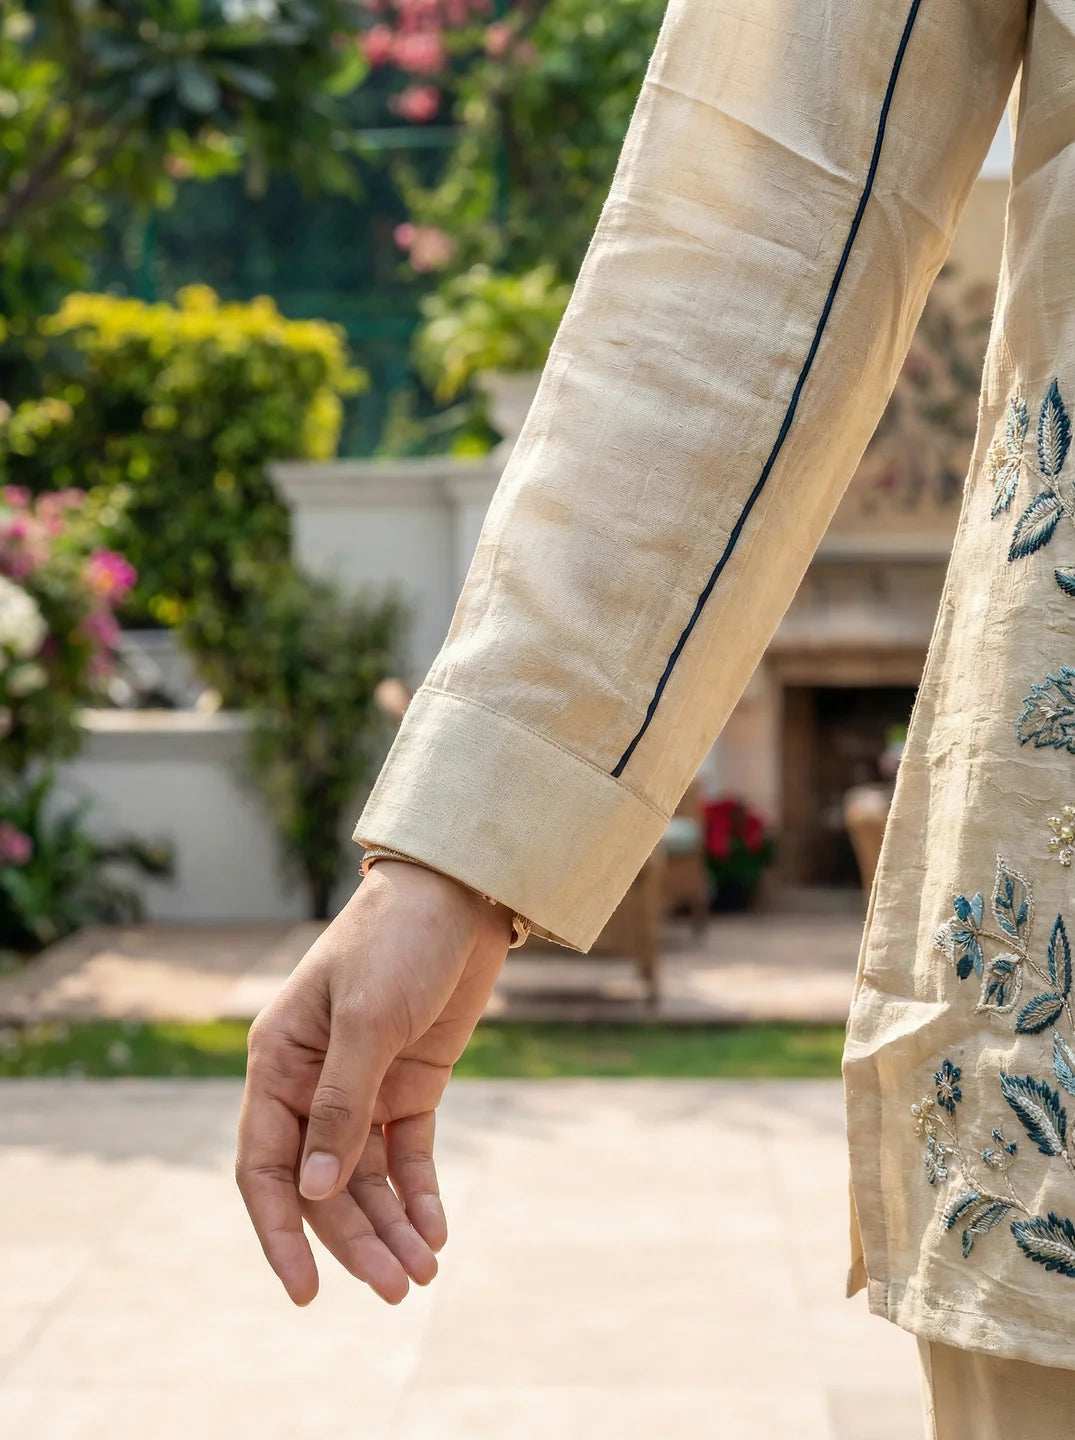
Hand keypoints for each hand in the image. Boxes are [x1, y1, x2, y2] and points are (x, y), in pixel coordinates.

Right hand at [235, 860, 512, 1306]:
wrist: (460, 894)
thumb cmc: (398, 940)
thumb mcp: (369, 1019)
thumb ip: (341, 1105)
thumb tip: (314, 1191)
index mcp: (279, 1061)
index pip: (264, 1166)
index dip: (280, 1232)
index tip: (305, 1292)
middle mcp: (313, 1082)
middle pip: (325, 1183)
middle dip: (356, 1240)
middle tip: (397, 1289)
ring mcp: (365, 1086)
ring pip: (368, 1179)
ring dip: (392, 1227)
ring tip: (424, 1274)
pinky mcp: (412, 1084)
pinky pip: (408, 1155)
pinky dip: (420, 1195)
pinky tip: (437, 1232)